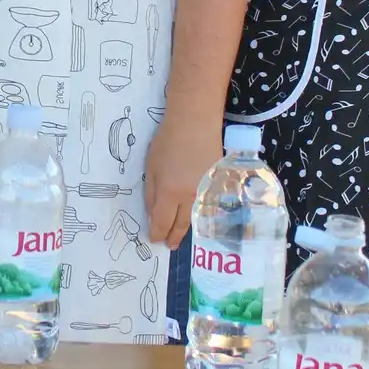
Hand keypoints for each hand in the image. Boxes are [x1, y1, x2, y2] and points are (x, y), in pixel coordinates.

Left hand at [143, 113, 221, 247]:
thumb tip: (153, 217)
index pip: (163, 223)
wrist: (196, 122)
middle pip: (182, 225)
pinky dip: (199, 213)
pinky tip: (196, 216)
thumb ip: (151, 195)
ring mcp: (206, 192)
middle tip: (169, 245)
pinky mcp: (217, 185)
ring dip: (186, 227)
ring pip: (195, 217)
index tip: (155, 239)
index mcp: (170, 193)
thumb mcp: (151, 168)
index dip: (158, 234)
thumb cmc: (167, 141)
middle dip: (173, 236)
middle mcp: (190, 198)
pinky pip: (206, 205)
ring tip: (180, 235)